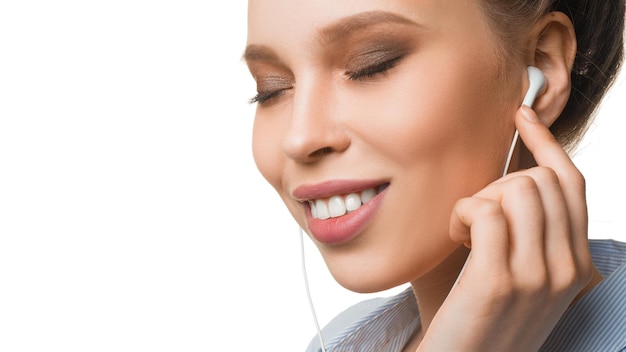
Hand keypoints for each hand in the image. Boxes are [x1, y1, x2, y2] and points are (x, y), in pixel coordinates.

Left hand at [417, 106, 595, 351]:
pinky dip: (461, 213)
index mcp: (577, 265)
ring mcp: (537, 276)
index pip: (572, 184)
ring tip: (465, 230)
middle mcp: (567, 269)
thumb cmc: (480, 316)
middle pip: (542, 180)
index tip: (519, 116)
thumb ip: (529, 233)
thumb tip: (514, 176)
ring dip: (479, 199)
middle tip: (476, 212)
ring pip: (517, 189)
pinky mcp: (499, 281)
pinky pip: (485, 210)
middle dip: (501, 181)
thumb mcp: (521, 275)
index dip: (545, 142)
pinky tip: (455, 237)